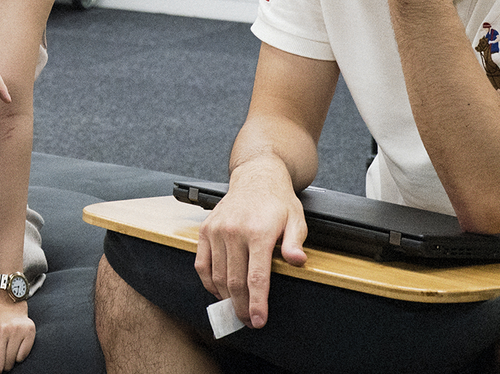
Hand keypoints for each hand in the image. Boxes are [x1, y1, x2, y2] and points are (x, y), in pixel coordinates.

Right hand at [194, 165, 306, 328]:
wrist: (255, 178)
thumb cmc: (277, 202)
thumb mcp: (296, 219)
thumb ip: (295, 242)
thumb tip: (298, 261)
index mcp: (258, 232)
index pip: (256, 277)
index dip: (257, 303)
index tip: (258, 320)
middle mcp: (234, 232)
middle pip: (234, 281)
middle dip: (242, 306)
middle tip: (248, 321)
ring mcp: (216, 231)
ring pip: (217, 275)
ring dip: (226, 298)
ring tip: (236, 309)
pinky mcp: (205, 230)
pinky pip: (201, 264)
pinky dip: (208, 282)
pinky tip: (218, 291)